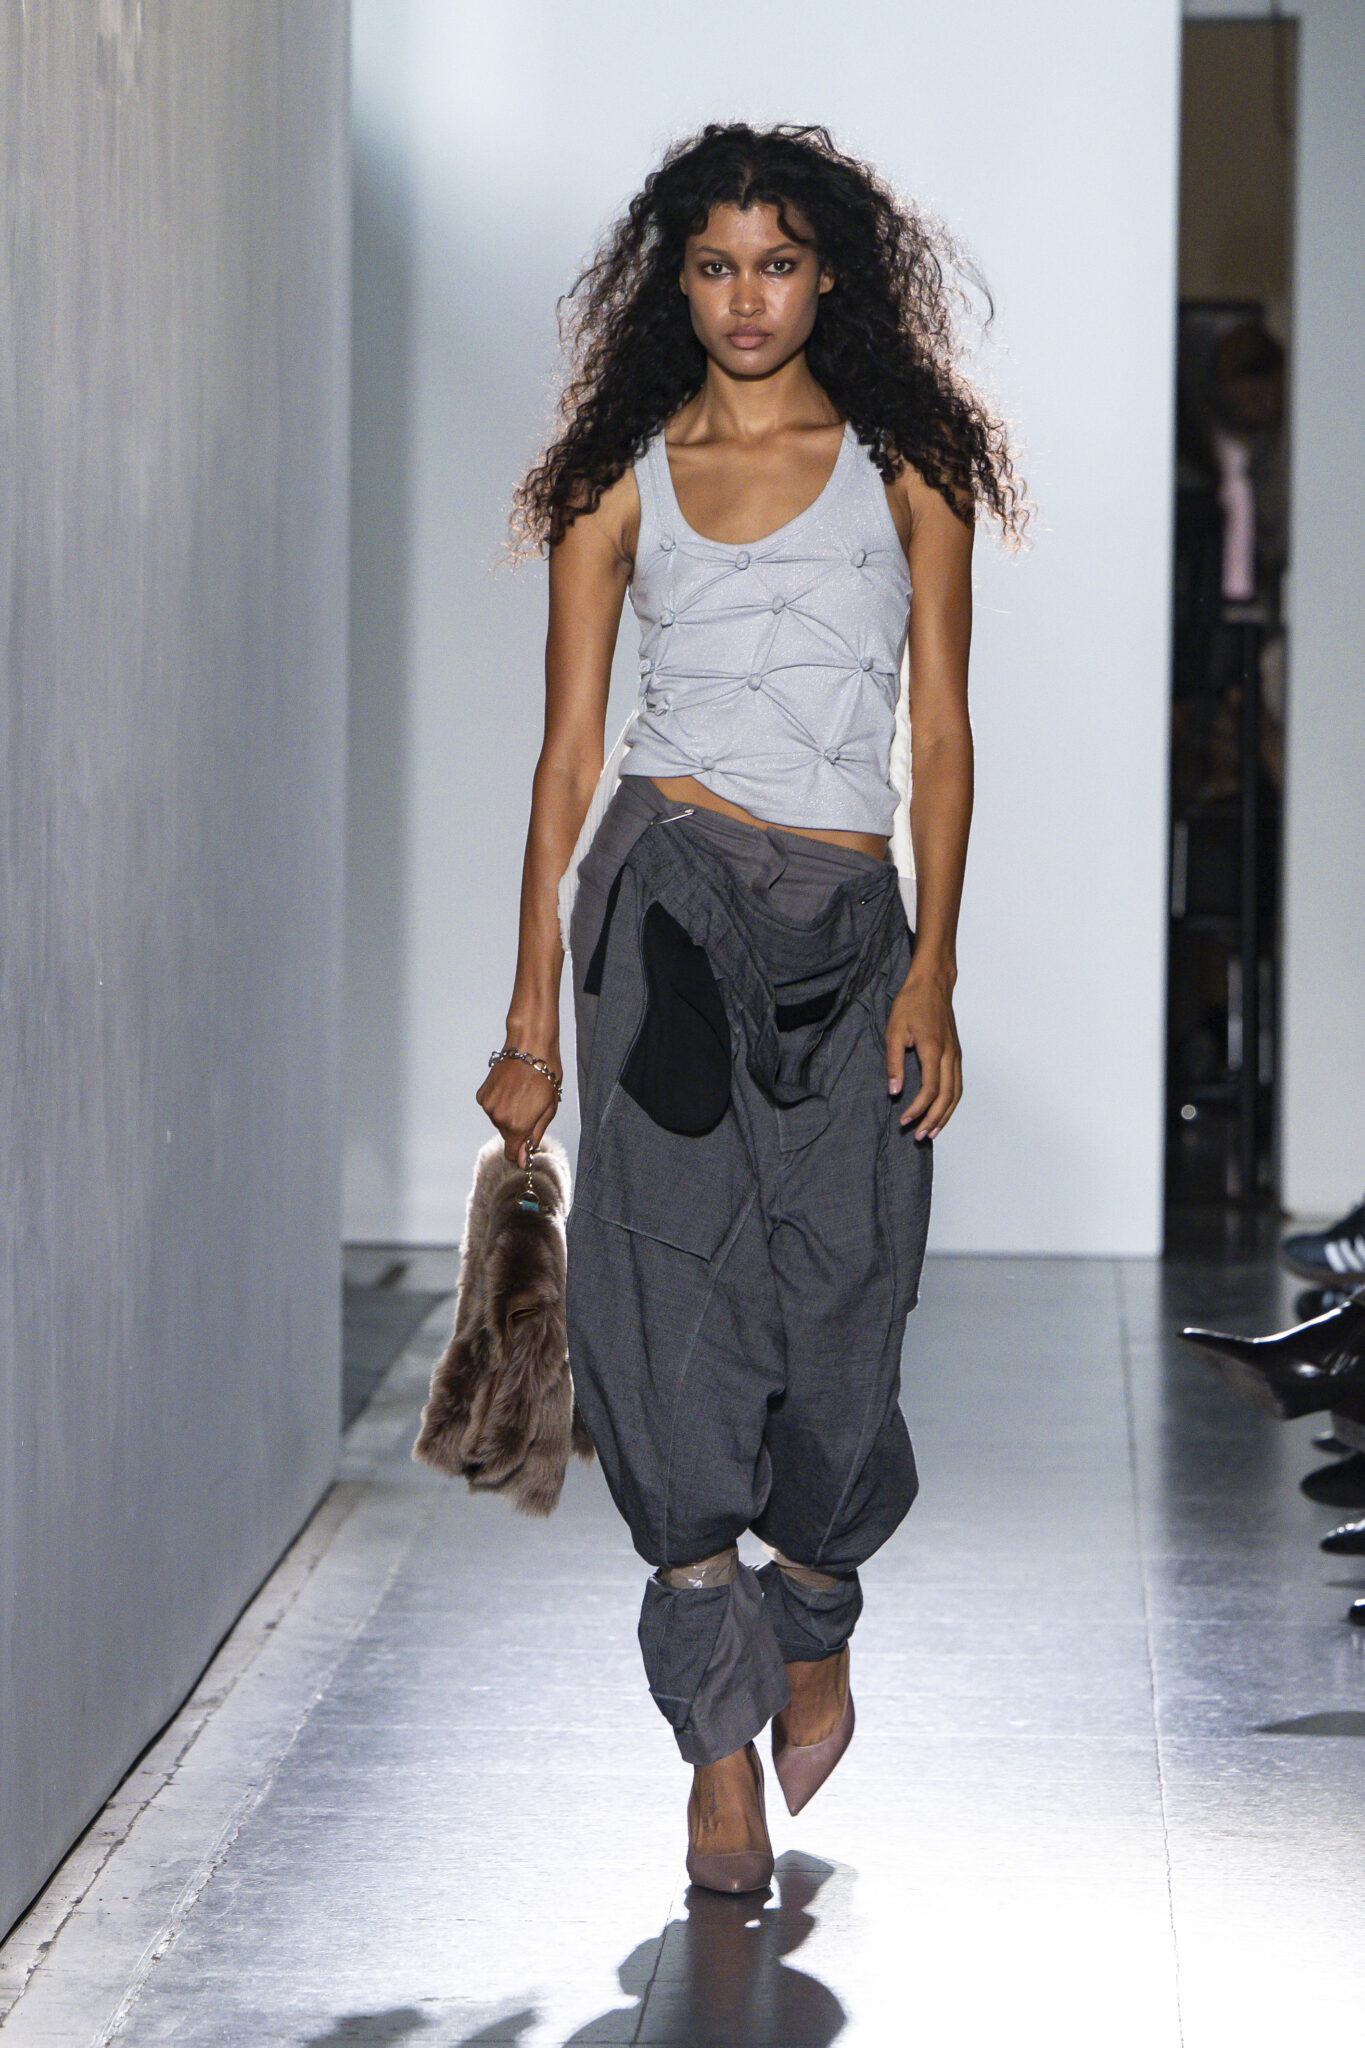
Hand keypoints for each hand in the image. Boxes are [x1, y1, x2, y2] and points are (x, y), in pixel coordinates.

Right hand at [475, 1049, 561, 1166]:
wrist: (530, 1046)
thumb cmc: (545, 1073)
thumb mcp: (549, 1109)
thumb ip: (534, 1135)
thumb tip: (522, 1158)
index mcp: (517, 1125)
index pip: (511, 1154)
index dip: (520, 1149)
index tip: (527, 1138)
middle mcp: (498, 1118)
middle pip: (507, 1135)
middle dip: (518, 1126)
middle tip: (530, 1104)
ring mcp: (488, 1106)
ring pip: (498, 1120)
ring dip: (508, 1112)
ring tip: (520, 1092)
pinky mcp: (482, 1095)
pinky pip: (491, 1107)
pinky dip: (499, 1102)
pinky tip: (509, 1087)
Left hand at [885, 969, 961, 1139]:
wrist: (932, 983)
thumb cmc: (911, 1003)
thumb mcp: (893, 1031)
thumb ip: (894, 1063)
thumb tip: (893, 1091)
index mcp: (933, 1050)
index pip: (929, 1089)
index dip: (918, 1109)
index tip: (904, 1120)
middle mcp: (949, 1055)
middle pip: (947, 1097)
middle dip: (933, 1119)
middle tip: (919, 1135)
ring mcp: (956, 1054)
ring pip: (957, 1093)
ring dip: (945, 1115)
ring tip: (932, 1132)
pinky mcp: (957, 1053)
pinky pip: (958, 1084)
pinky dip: (952, 1102)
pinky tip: (942, 1112)